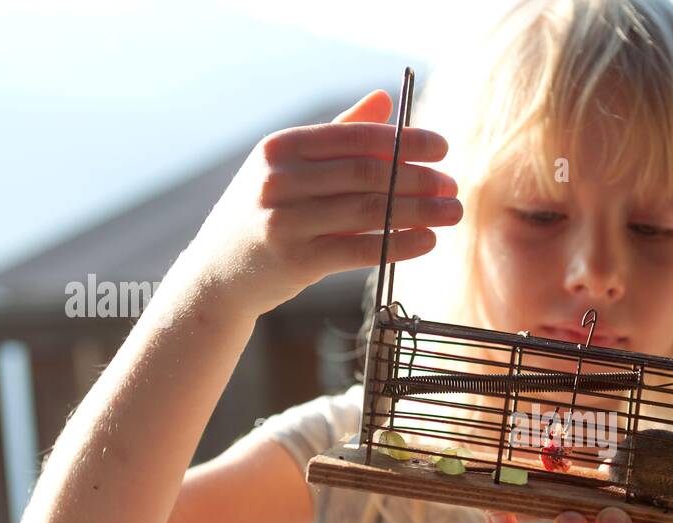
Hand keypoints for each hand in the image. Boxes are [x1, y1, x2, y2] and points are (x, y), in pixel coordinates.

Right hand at [169, 90, 461, 319]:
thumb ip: (338, 133)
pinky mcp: (297, 261)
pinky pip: (361, 249)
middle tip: (452, 185)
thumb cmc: (265, 213)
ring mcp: (285, 221)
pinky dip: (399, 243)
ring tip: (452, 212)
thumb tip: (385, 99)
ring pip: (369, 211)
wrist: (220, 274)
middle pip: (367, 173)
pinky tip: (427, 241)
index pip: (354, 137)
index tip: (442, 147)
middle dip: (419, 178)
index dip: (404, 141)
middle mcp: (279, 180)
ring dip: (420, 211)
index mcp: (280, 148)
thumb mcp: (290, 168)